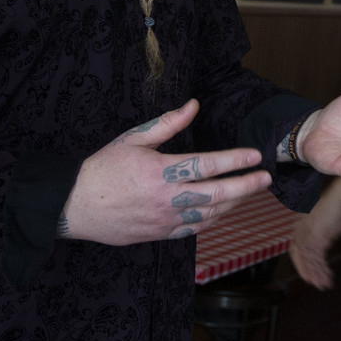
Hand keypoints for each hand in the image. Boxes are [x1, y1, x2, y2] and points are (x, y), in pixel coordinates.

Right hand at [61, 99, 272, 245]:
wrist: (75, 205)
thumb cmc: (103, 168)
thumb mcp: (133, 139)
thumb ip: (167, 123)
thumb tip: (193, 105)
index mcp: (160, 172)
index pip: (207, 165)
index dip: (235, 160)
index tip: (254, 155)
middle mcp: (167, 199)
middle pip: (217, 194)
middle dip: (245, 186)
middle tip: (265, 178)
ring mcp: (164, 220)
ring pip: (210, 214)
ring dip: (234, 203)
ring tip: (251, 192)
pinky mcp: (160, 235)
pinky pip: (195, 229)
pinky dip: (214, 219)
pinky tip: (224, 211)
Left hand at [288, 192, 340, 288]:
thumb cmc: (337, 208)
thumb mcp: (326, 223)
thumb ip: (322, 235)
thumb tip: (324, 244)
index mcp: (300, 227)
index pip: (296, 249)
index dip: (301, 263)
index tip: (308, 273)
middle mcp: (301, 231)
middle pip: (300, 257)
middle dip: (307, 271)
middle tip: (314, 283)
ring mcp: (308, 235)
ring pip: (309, 260)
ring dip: (316, 274)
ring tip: (323, 284)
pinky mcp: (317, 238)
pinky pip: (316, 259)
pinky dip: (321, 269)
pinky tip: (327, 276)